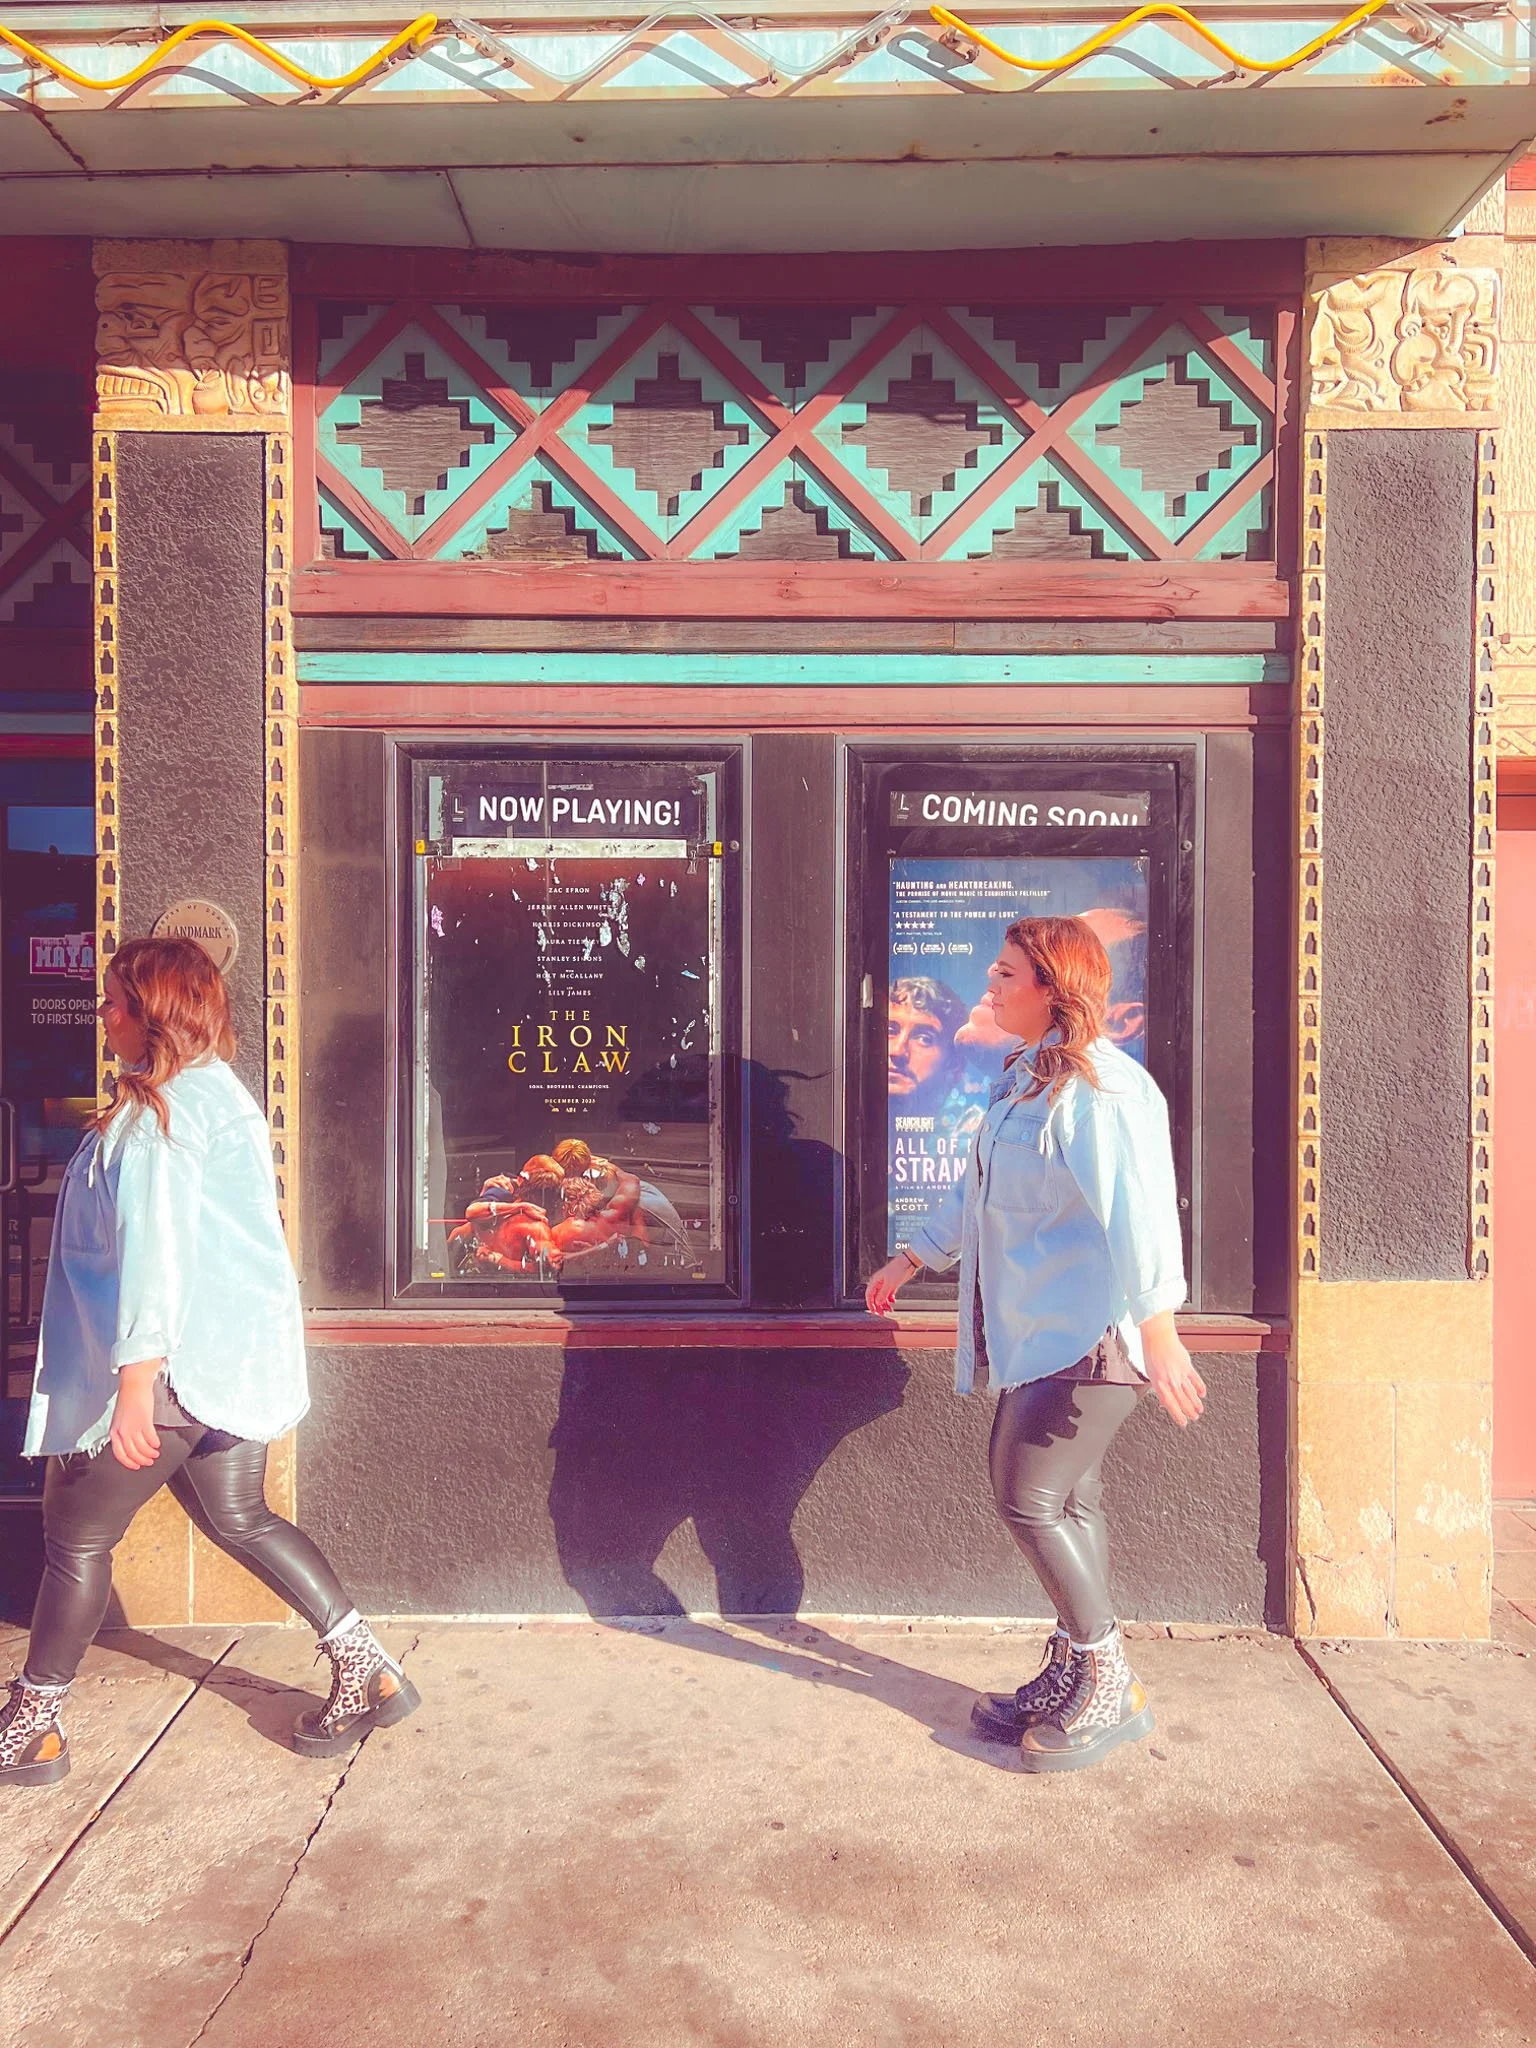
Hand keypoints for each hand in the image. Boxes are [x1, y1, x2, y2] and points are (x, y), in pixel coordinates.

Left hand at [110, 1359, 162, 1469]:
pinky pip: (150, 1438)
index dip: (128, 1462)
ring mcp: (133, 1427)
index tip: (136, 1466)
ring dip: (150, 1453)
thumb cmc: (128, 1399)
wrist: (133, 1385)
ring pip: (141, 1448)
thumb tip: (131, 1443)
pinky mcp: (144, 1421)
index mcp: (114, 1431)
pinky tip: (157, 1444)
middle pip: (132, 1453)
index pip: (119, 1454)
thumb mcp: (120, 1419)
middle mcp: (122, 1431)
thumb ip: (123, 1431)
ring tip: (155, 1454)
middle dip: (142, 1460)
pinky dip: (155, 1443)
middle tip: (149, 1462)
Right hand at [866, 1253, 919, 1316]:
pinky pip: (889, 1294)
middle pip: (876, 1297)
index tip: (873, 1311)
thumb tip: (877, 1303)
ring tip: (889, 1310)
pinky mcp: (893, 1284)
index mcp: (875, 1281)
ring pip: (882, 1297)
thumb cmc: (898, 1269)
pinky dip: (890, 1299)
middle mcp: (879, 1283)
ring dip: (885, 1304)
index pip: (869, 1294)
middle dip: (878, 1306)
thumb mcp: (890, 1283)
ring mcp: (886, 1284)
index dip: (870, 1303)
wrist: (908, 1262)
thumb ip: (883, 1294)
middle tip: (882, 1314)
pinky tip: (893, 1302)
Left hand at [1139, 1313, 1205, 1427]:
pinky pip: (1195, 1380)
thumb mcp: (1150, 1374)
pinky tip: (1203, 1393)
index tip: (1183, 1423)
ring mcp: (1180, 1374)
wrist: (1158, 1337)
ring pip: (1190, 1393)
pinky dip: (1200, 1388)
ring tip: (1199, 1410)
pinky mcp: (1187, 1366)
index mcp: (1160, 1384)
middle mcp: (1171, 1381)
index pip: (1171, 1405)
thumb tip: (1163, 1401)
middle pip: (1183, 1401)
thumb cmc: (1151, 1353)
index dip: (1178, 1416)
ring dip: (1196, 1403)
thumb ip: (1158, 1388)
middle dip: (1189, 1411)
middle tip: (1194, 1418)